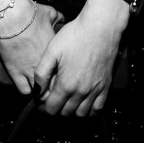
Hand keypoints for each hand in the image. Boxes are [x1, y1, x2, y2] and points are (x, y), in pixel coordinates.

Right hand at [0, 0, 60, 94]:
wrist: (13, 17)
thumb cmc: (30, 14)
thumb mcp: (49, 14)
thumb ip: (58, 18)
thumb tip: (61, 17)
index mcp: (57, 55)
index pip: (66, 74)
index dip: (64, 77)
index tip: (62, 76)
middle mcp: (46, 66)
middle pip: (56, 87)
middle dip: (55, 89)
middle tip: (53, 87)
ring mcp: (31, 71)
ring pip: (41, 93)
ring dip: (41, 92)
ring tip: (40, 90)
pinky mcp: (15, 73)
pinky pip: (24, 91)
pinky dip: (27, 91)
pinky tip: (28, 87)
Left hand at [33, 0, 128, 115]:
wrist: (100, 28)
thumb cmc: (74, 36)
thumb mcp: (51, 51)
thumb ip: (41, 73)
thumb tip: (37, 91)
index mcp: (66, 84)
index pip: (52, 109)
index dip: (43, 108)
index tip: (40, 102)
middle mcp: (82, 91)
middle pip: (66, 113)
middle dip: (56, 109)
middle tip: (51, 99)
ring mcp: (96, 90)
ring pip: (82, 114)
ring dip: (71, 111)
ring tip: (65, 100)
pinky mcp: (106, 86)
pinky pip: (98, 109)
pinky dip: (89, 110)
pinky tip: (82, 102)